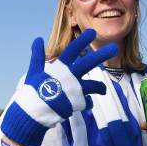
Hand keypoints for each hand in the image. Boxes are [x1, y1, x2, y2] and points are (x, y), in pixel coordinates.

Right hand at [1, 29, 117, 145]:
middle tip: (115, 48)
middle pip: (89, 63)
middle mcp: (70, 77)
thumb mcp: (34, 71)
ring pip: (95, 86)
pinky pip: (89, 102)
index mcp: (60, 68)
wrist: (33, 114)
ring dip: (100, 88)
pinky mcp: (78, 103)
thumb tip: (37, 39)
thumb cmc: (32, 91)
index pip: (73, 50)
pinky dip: (88, 103)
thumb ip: (38, 56)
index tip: (92, 32)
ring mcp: (76, 90)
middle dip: (102, 54)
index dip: (83, 41)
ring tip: (103, 90)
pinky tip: (86, 104)